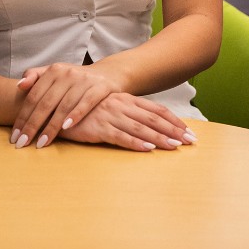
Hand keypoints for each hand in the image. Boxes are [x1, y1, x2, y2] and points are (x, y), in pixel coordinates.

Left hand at [11, 62, 118, 148]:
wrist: (108, 73)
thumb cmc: (75, 79)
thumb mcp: (56, 73)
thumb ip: (36, 76)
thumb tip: (19, 86)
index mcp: (54, 71)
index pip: (34, 97)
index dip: (23, 117)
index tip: (15, 135)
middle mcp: (67, 74)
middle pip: (46, 103)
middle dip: (33, 125)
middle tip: (23, 143)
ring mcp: (84, 80)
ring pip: (64, 106)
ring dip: (51, 127)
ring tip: (41, 143)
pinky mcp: (100, 87)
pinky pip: (86, 103)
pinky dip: (76, 115)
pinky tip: (66, 128)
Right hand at [58, 93, 196, 151]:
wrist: (58, 106)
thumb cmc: (86, 109)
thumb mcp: (110, 106)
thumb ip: (128, 112)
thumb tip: (149, 124)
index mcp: (126, 99)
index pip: (156, 109)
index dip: (174, 120)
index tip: (188, 130)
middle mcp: (121, 105)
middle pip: (154, 119)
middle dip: (174, 130)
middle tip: (190, 141)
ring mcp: (111, 116)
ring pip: (141, 128)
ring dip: (160, 138)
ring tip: (174, 146)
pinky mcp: (98, 128)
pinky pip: (120, 136)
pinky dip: (135, 142)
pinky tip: (148, 148)